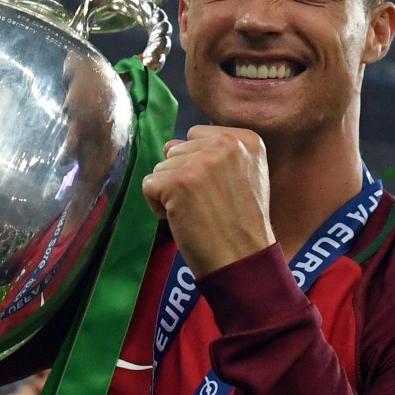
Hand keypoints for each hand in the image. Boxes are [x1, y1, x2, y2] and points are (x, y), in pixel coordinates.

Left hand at [142, 125, 275, 276]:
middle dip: (183, 177)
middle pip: (177, 149)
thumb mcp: (245, 175)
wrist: (243, 260)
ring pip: (161, 166)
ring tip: (197, 213)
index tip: (217, 190)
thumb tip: (169, 145)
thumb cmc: (241, 224)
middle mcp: (226, 143)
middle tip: (207, 205)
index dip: (198, 164)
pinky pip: (149, 184)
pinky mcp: (177, 181)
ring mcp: (200, 161)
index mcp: (245, 139)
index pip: (197, 135)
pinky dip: (158, 206)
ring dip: (170, 192)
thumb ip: (214, 154)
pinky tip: (182, 220)